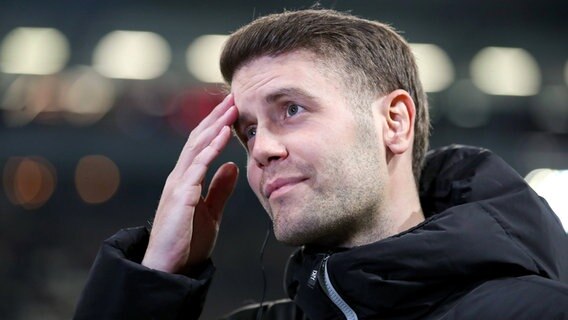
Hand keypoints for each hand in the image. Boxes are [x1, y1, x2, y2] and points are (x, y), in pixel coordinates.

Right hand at [142, 94, 238, 273]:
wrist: (170, 268)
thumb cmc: (187, 242)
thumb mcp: (211, 211)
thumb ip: (220, 188)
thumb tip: (232, 166)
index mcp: (186, 180)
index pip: (202, 146)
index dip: (216, 126)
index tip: (233, 111)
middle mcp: (179, 177)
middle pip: (198, 139)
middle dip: (216, 117)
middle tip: (233, 98)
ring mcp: (178, 184)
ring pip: (196, 146)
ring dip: (215, 125)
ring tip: (231, 108)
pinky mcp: (180, 195)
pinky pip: (197, 165)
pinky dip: (211, 147)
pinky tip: (223, 134)